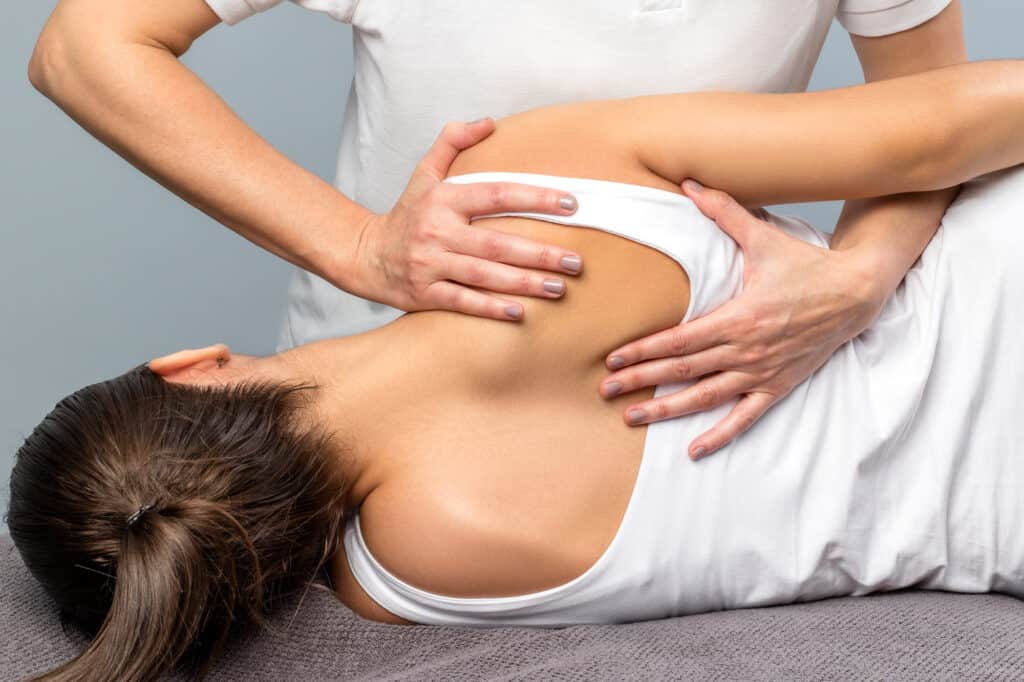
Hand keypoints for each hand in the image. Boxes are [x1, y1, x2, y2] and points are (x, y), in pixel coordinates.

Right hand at [351, 118, 583, 320]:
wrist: (365, 255)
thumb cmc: (406, 214)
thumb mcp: (424, 173)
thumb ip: (453, 142)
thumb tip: (489, 122)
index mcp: (444, 199)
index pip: (497, 194)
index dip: (536, 198)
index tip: (571, 204)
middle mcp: (437, 231)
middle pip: (497, 243)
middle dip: (540, 253)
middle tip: (576, 261)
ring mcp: (430, 264)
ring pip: (484, 276)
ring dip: (525, 283)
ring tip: (560, 288)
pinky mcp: (425, 294)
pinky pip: (462, 302)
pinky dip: (491, 308)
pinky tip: (520, 314)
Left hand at [600, 180, 887, 459]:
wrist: (856, 293)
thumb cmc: (805, 266)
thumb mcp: (763, 237)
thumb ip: (724, 213)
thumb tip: (692, 183)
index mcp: (738, 317)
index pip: (679, 340)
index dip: (643, 350)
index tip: (613, 359)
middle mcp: (746, 350)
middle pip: (683, 370)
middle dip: (641, 380)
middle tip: (604, 390)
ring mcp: (762, 372)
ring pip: (705, 398)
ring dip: (667, 409)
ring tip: (631, 417)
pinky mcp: (777, 386)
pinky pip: (745, 417)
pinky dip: (720, 435)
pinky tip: (694, 450)